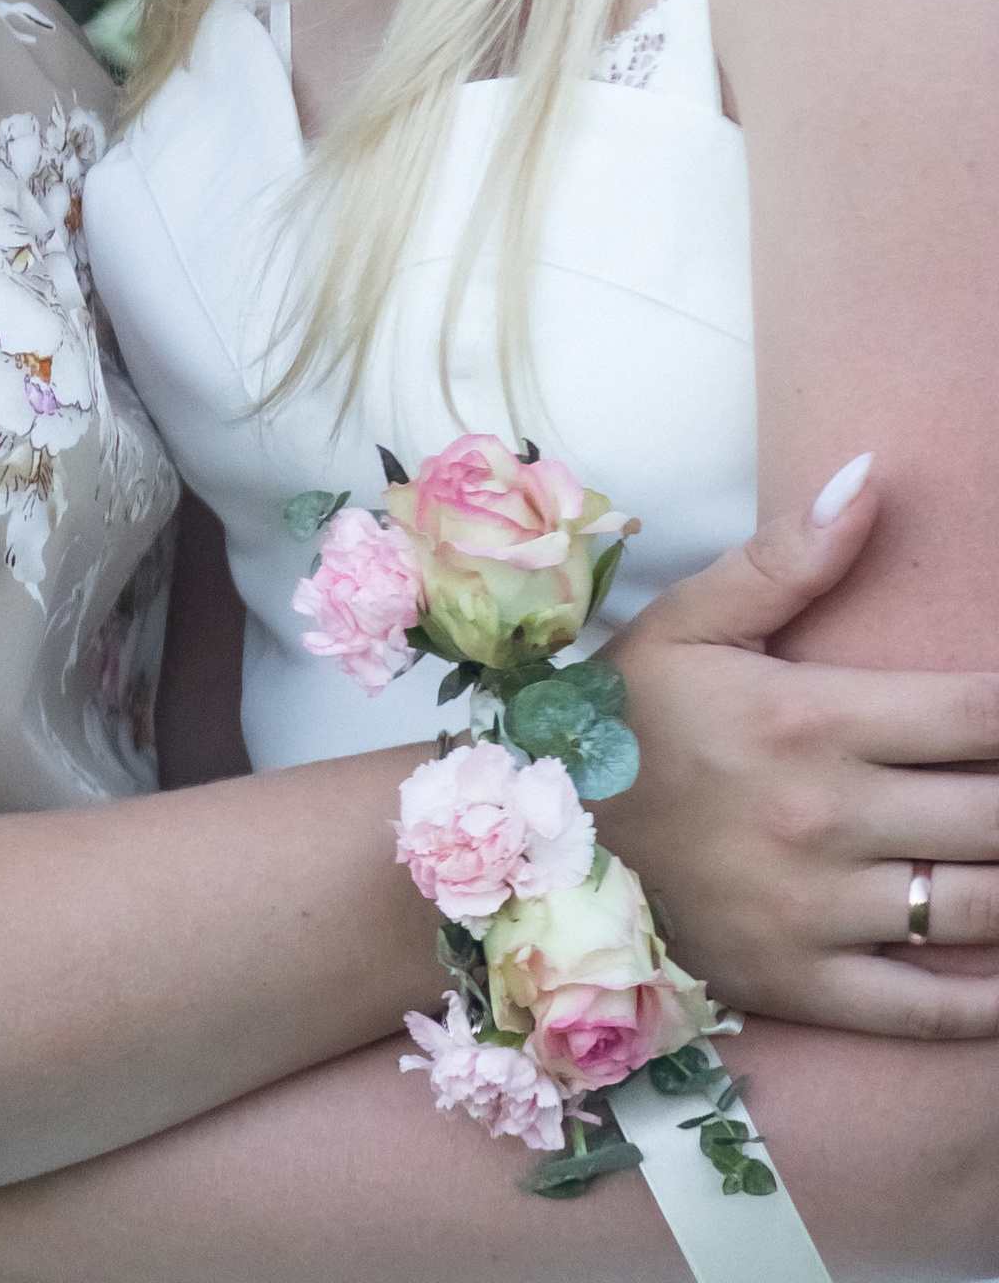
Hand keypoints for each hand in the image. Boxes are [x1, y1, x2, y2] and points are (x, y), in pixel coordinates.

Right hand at [609, 455, 998, 1033]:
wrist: (530, 848)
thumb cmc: (621, 721)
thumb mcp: (689, 621)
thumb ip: (787, 556)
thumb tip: (870, 475)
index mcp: (808, 718)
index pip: (976, 715)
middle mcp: (826, 817)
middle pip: (997, 812)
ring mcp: (819, 912)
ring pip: (982, 908)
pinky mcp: (806, 987)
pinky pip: (932, 1009)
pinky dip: (992, 1002)